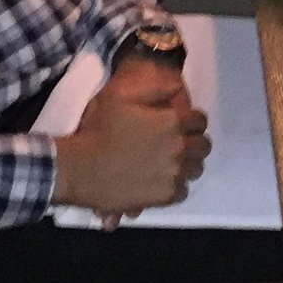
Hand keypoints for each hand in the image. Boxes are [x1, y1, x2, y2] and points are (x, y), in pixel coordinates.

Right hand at [52, 60, 209, 222]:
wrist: (79, 168)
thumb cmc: (98, 129)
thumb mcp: (121, 97)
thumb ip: (154, 89)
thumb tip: (176, 87)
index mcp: (172, 121)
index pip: (200, 121)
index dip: (193, 122)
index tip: (184, 125)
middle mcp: (179, 147)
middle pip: (203, 146)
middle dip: (195, 143)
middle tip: (179, 145)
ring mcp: (174, 173)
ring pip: (196, 169)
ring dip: (188, 165)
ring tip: (172, 164)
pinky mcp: (165, 195)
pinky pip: (183, 191)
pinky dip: (176, 186)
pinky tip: (163, 181)